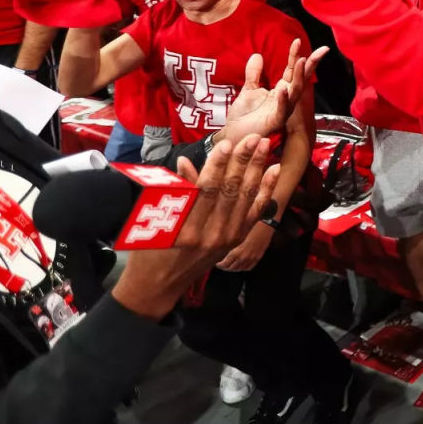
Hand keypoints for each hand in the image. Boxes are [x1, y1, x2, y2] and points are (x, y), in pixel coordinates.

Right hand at [109, 135, 279, 319]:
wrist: (160, 285)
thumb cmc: (149, 250)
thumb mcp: (152, 220)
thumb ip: (175, 191)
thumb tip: (185, 161)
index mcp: (186, 228)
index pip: (206, 190)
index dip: (218, 166)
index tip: (226, 144)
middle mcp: (211, 234)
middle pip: (231, 191)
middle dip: (242, 161)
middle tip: (252, 137)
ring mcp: (227, 238)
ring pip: (246, 198)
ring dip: (256, 169)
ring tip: (263, 146)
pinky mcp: (236, 240)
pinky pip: (255, 212)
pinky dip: (265, 191)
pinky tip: (273, 171)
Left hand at [215, 222, 273, 271]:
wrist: (266, 226)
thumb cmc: (252, 227)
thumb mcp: (239, 237)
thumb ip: (234, 247)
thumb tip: (227, 253)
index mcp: (238, 251)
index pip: (226, 263)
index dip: (221, 265)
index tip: (217, 264)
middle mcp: (244, 257)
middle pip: (232, 268)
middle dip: (226, 268)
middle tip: (222, 266)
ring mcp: (252, 258)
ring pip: (240, 269)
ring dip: (234, 269)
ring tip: (230, 267)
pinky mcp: (258, 258)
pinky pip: (249, 268)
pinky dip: (243, 268)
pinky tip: (241, 266)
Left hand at [216, 39, 328, 143]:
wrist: (233, 138)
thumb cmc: (242, 118)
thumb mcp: (248, 90)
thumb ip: (254, 74)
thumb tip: (258, 55)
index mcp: (280, 92)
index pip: (291, 71)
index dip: (295, 56)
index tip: (297, 41)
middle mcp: (285, 100)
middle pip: (301, 79)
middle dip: (311, 65)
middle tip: (322, 50)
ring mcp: (281, 111)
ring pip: (295, 92)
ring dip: (299, 77)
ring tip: (301, 61)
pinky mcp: (274, 123)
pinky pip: (282, 110)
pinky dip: (283, 100)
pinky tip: (283, 89)